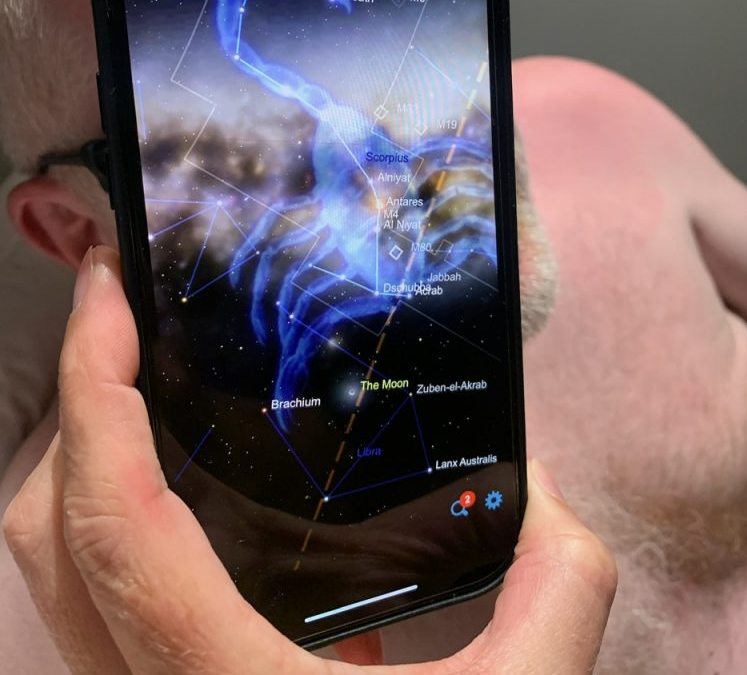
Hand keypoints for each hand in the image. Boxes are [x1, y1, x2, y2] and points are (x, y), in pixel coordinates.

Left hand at [3, 247, 616, 672]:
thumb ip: (554, 594)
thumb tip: (552, 495)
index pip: (110, 515)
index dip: (92, 390)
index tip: (111, 290)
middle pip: (45, 528)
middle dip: (71, 403)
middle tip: (128, 318)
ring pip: (50, 566)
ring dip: (76, 458)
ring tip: (138, 380)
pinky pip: (88, 598)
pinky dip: (106, 519)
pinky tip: (178, 487)